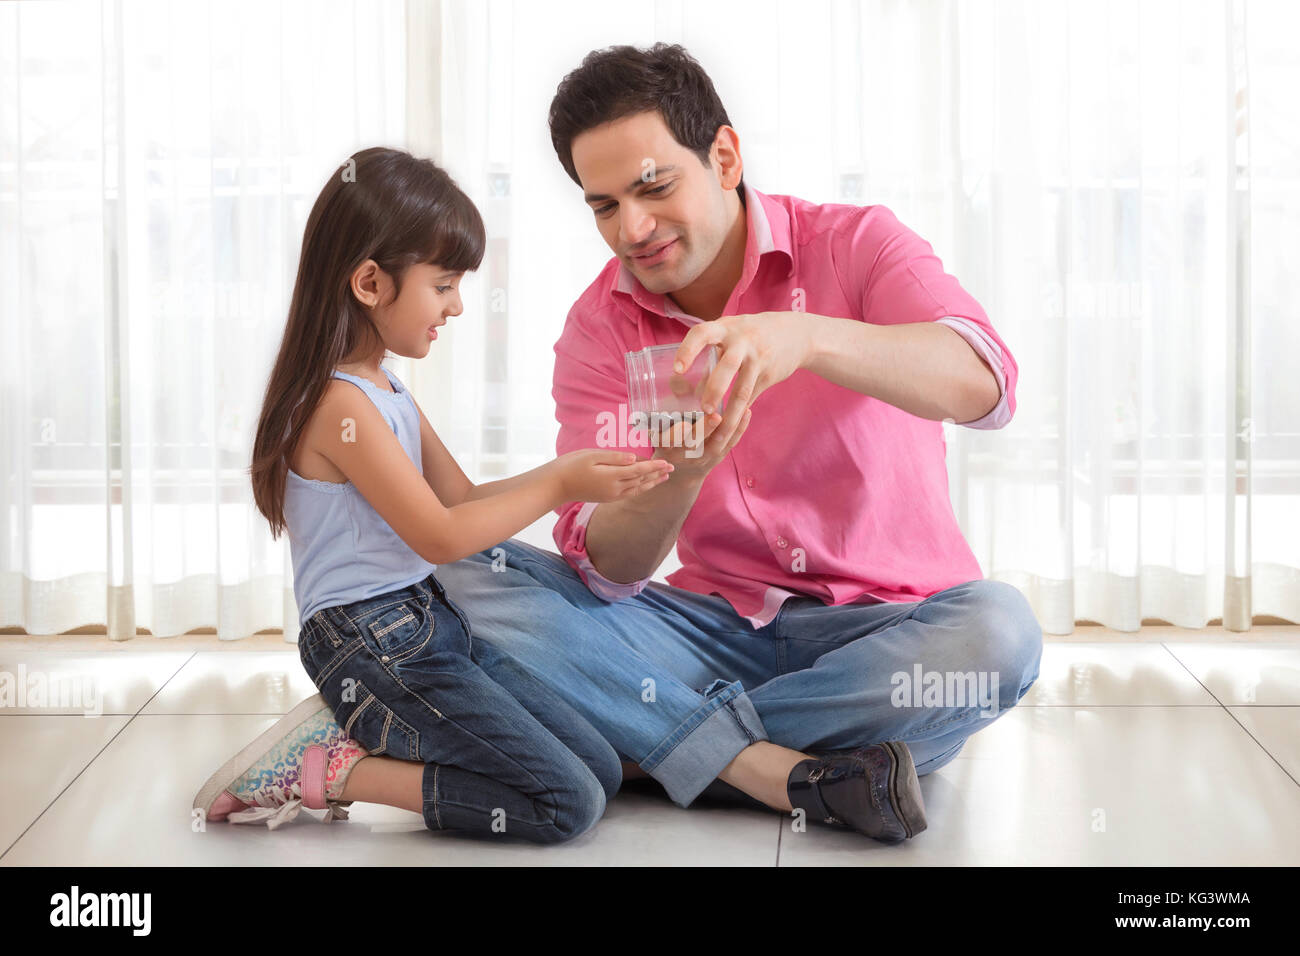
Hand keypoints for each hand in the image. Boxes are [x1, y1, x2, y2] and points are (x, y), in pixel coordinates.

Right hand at [552, 449, 672, 503]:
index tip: (668, 462)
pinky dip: (641, 488)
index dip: (655, 466)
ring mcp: (611, 495)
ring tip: (664, 477)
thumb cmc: (571, 465)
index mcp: (612, 476)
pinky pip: (629, 493)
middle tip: (673, 468)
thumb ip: (615, 457)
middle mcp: (614, 489)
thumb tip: (635, 458)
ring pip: (637, 489)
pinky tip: (644, 484)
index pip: (639, 470)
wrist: (556, 485)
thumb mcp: (592, 456)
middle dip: (657, 474)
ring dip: (652, 483)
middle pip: (642, 481)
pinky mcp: (607, 498)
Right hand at [645, 407, 752, 483]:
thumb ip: (670, 399)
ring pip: (715, 445)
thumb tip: (677, 376)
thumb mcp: (661, 419)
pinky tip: (747, 411)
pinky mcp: (718, 457)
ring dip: (727, 427)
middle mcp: (682, 453)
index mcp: (664, 443)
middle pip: (694, 444)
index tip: (685, 424)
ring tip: (737, 407)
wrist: (681, 469)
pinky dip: (739, 429)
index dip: (676, 434)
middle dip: (705, 430)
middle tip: (715, 416)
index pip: (667, 440)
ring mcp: (702, 457)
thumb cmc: (669, 432)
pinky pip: (730, 444)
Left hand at [672, 311, 810, 450]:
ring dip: (729, 413)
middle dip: (714, 389)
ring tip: (716, 431)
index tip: (677, 369)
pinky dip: (739, 414)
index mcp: (725, 328)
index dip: (688, 350)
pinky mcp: (768, 375)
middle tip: (703, 409)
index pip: (702, 333)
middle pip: (728, 366)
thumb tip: (679, 386)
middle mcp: (742, 341)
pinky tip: (729, 427)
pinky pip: (751, 398)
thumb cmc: (748, 335)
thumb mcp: (730, 334)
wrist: (794, 334)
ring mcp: (758, 358)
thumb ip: (708, 355)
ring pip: (742, 390)